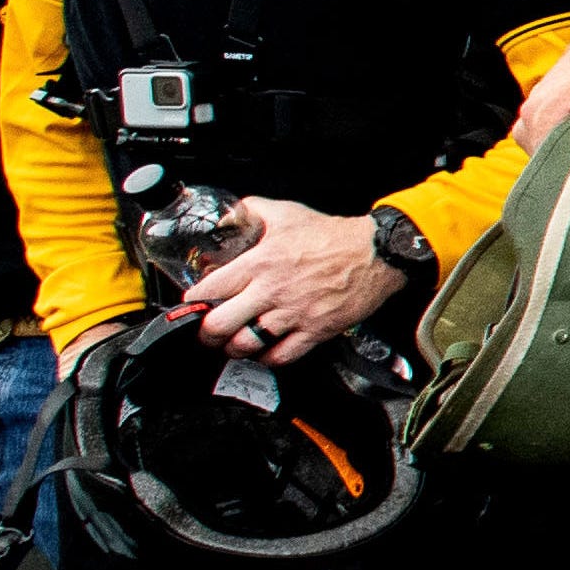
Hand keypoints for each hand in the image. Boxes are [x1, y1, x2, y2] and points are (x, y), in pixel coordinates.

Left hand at [179, 199, 408, 365]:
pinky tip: (264, 351)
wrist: (376, 253)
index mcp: (259, 262)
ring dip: (233, 347)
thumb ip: (252, 210)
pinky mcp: (315, 330)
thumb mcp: (286, 212)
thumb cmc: (333, 235)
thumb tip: (230, 214)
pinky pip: (281, 356)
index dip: (194, 302)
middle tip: (206, 332)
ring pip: (245, 345)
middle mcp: (271, 291)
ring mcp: (293, 314)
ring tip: (232, 343)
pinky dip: (267, 359)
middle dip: (206, 333)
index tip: (194, 305)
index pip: (208, 290)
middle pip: (219, 325)